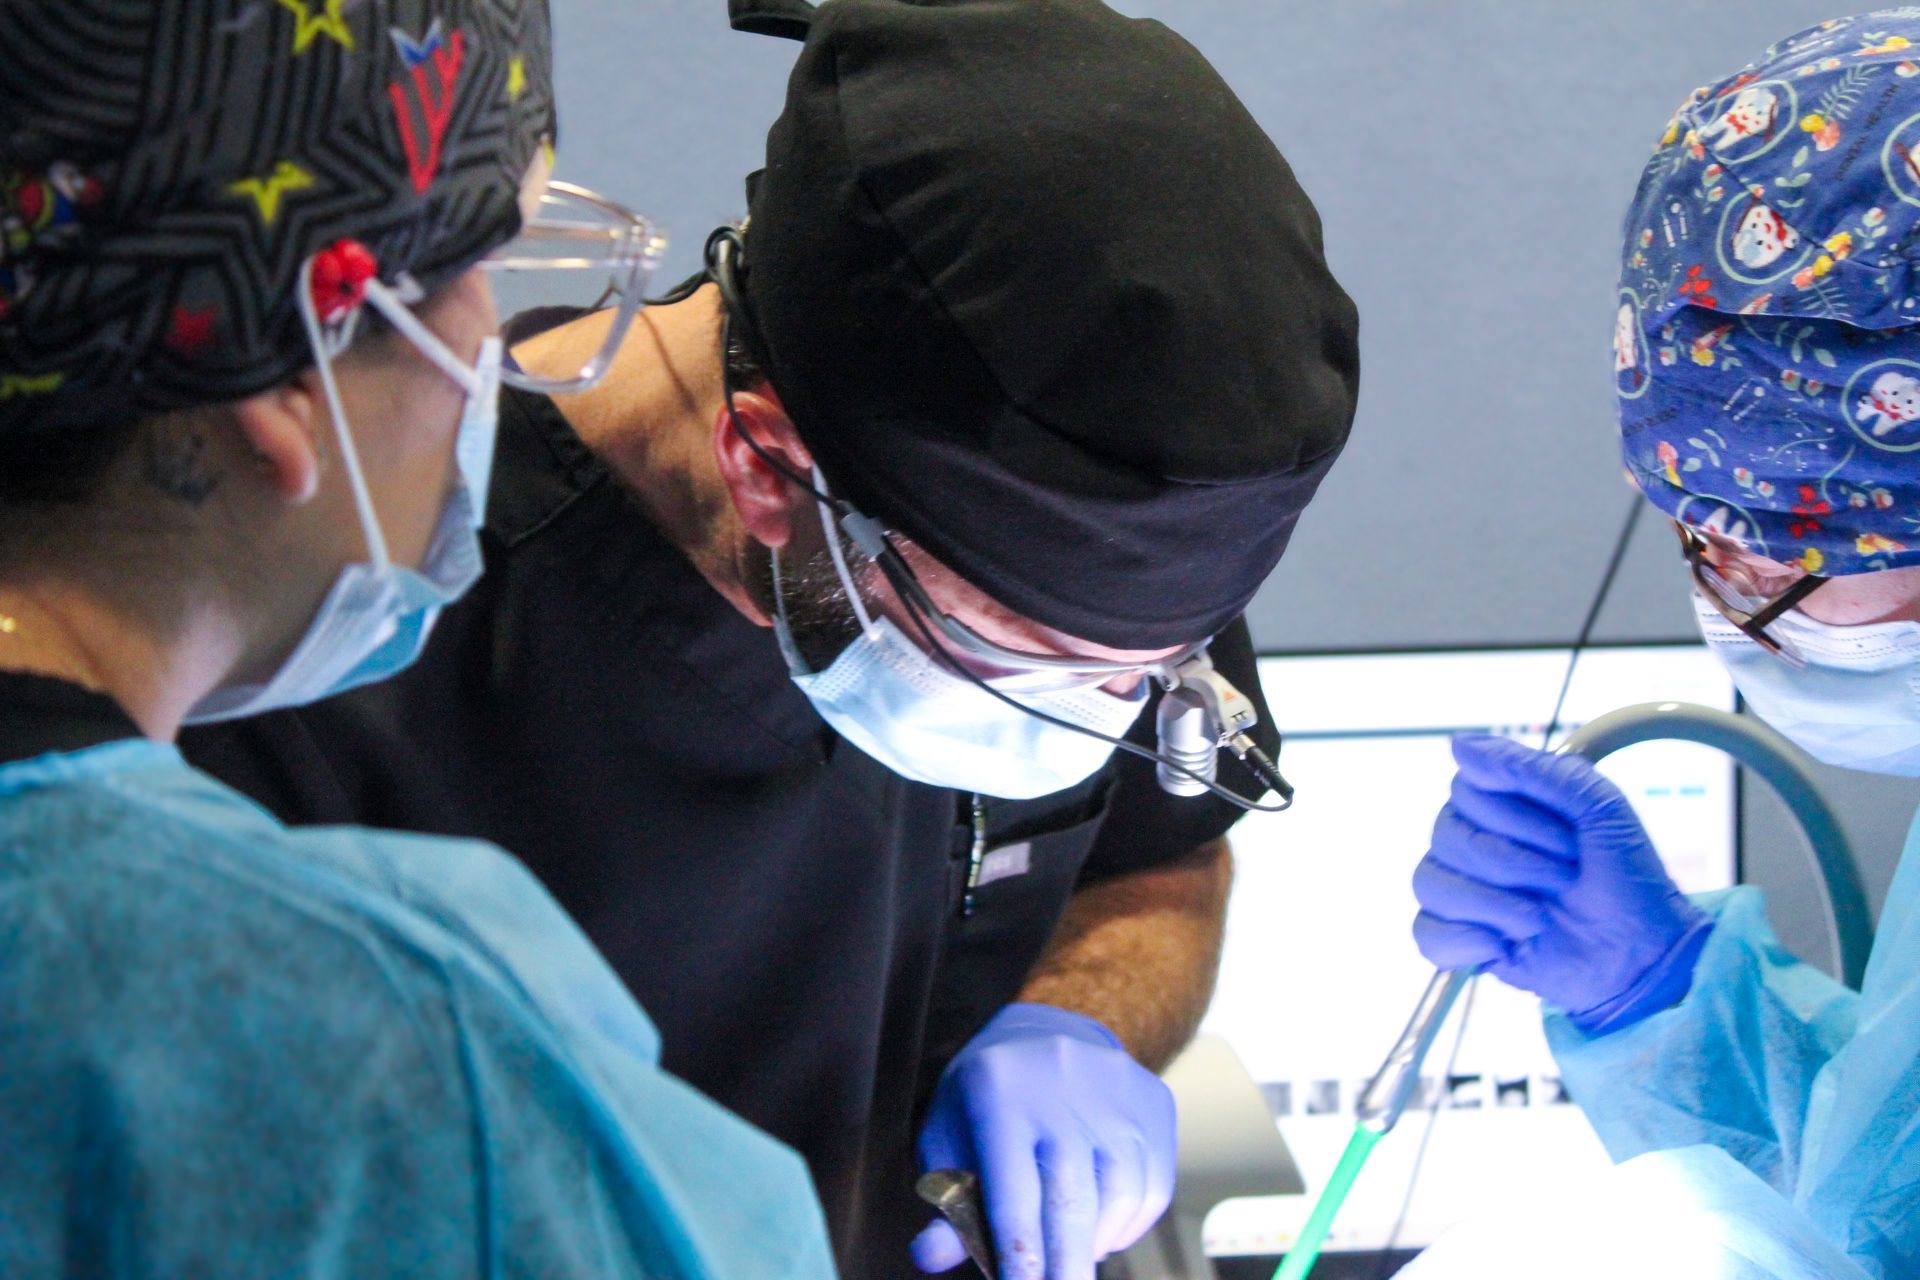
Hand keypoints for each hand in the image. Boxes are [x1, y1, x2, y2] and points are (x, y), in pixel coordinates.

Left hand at [912, 1003, 1174, 1278]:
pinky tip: (1101, 1228)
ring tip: (1072, 1257)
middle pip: (1072, 1199)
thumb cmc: (987, 1100)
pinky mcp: (1153, 1103)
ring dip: (1096, 1243)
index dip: (1018, 1252)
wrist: (1046, 1031)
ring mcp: (1115, 1093)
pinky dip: (1128, 1223)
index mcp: (997, 1095)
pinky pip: (1152, 1185)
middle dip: (1065, 1265)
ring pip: (1119, 1195)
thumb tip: (930, 1256)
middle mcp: (1061, 1087)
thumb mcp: (949, 1137)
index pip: (1012, 1191)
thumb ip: (944, 1202)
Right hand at [1411, 734, 1713, 1034]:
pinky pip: (1426, 933)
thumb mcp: (1597, 806)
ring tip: (1539, 919)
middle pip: (1445, 835)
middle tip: (1564, 879)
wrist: (1643, 953)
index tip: (1569, 840)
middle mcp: (1472, 843)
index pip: (1465, 790)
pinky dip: (1466, 941)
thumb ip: (1532, 770)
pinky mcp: (1461, 940)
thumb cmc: (1625, 876)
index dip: (1513, 816)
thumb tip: (1459, 744)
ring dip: (1494, 904)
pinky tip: (1504, 946)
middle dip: (1513, 862)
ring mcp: (1463, 892)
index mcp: (1501, 805)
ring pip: (1429, 881)